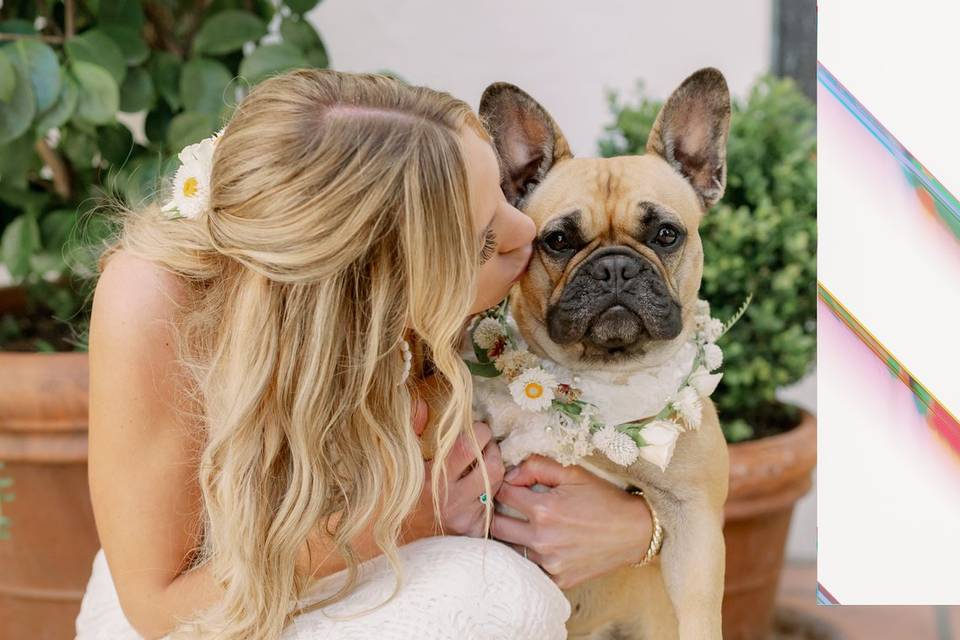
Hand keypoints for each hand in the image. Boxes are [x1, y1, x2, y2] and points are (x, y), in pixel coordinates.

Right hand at [403, 401, 504, 539]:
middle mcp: (452, 501)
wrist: (392, 542)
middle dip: (493, 449)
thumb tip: (421, 404)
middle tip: (484, 445)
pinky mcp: (474, 533)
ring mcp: (465, 519)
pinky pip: (492, 507)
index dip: (479, 432)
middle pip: (493, 466)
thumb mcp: (398, 463)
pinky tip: (474, 492)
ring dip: (492, 471)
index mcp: (432, 479)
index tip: (476, 428)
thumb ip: (411, 431)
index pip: (469, 447)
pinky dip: (488, 495)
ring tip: (479, 465)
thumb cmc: (393, 498)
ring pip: (496, 487)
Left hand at [492, 454, 652, 588]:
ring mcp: (549, 563)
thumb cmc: (604, 499)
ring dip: (513, 536)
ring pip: (510, 548)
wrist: (635, 532)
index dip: (504, 486)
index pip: (502, 494)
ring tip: (525, 526)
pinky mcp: (558, 580)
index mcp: (544, 509)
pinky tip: (541, 546)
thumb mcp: (573, 473)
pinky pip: (530, 569)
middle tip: (510, 508)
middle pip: (496, 526)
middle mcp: (542, 539)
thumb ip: (537, 466)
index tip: (511, 486)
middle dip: (499, 512)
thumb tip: (510, 473)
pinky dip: (529, 557)